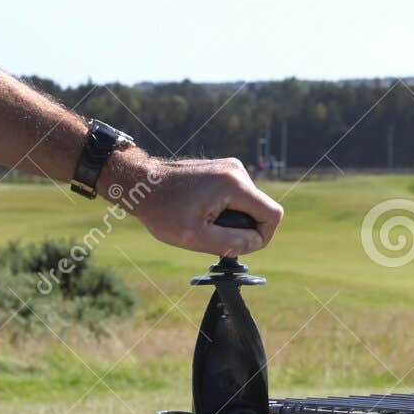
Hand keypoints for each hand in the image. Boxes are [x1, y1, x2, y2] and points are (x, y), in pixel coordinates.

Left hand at [101, 148, 283, 255]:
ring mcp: (230, 167)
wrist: (141, 184)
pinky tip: (202, 212)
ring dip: (233, 220)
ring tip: (204, 223)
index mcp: (234, 184)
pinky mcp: (222, 169)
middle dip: (244, 228)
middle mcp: (237, 171)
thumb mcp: (196, 237)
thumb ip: (230, 243)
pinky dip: (226, 210)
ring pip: (249, 204)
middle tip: (213, 237)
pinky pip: (238, 196)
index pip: (272, 215)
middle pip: (261, 209)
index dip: (262, 237)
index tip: (238, 246)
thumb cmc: (163, 210)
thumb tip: (255, 242)